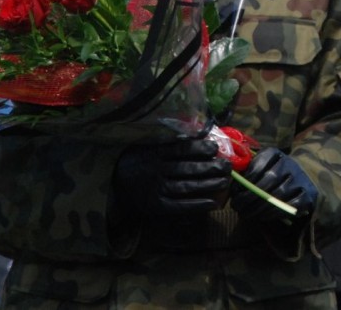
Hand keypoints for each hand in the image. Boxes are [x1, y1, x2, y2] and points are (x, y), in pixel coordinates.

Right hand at [114, 138, 231, 214]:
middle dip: (209, 167)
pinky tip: (212, 203)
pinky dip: (196, 205)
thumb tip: (196, 133)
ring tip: (225, 181)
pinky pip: (179, 206)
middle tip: (227, 166)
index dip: (199, 148)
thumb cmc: (135, 162)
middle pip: (187, 169)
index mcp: (153, 153)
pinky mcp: (157, 207)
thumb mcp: (146, 146)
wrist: (113, 186)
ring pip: (186, 187)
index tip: (214, 147)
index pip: (180, 150)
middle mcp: (155, 171)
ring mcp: (156, 190)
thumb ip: (167, 140)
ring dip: (208, 184)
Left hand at [230, 148, 316, 221]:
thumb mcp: (261, 164)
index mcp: (275, 153)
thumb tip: (233, 182)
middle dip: (250, 196)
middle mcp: (289, 164)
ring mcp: (300, 179)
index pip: (260, 164)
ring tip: (247, 215)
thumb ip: (247, 169)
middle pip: (269, 180)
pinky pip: (290, 206)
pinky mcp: (308, 195)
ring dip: (260, 207)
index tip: (235, 192)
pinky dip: (275, 212)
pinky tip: (263, 216)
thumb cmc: (273, 171)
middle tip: (237, 207)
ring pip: (279, 194)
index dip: (247, 179)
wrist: (303, 175)